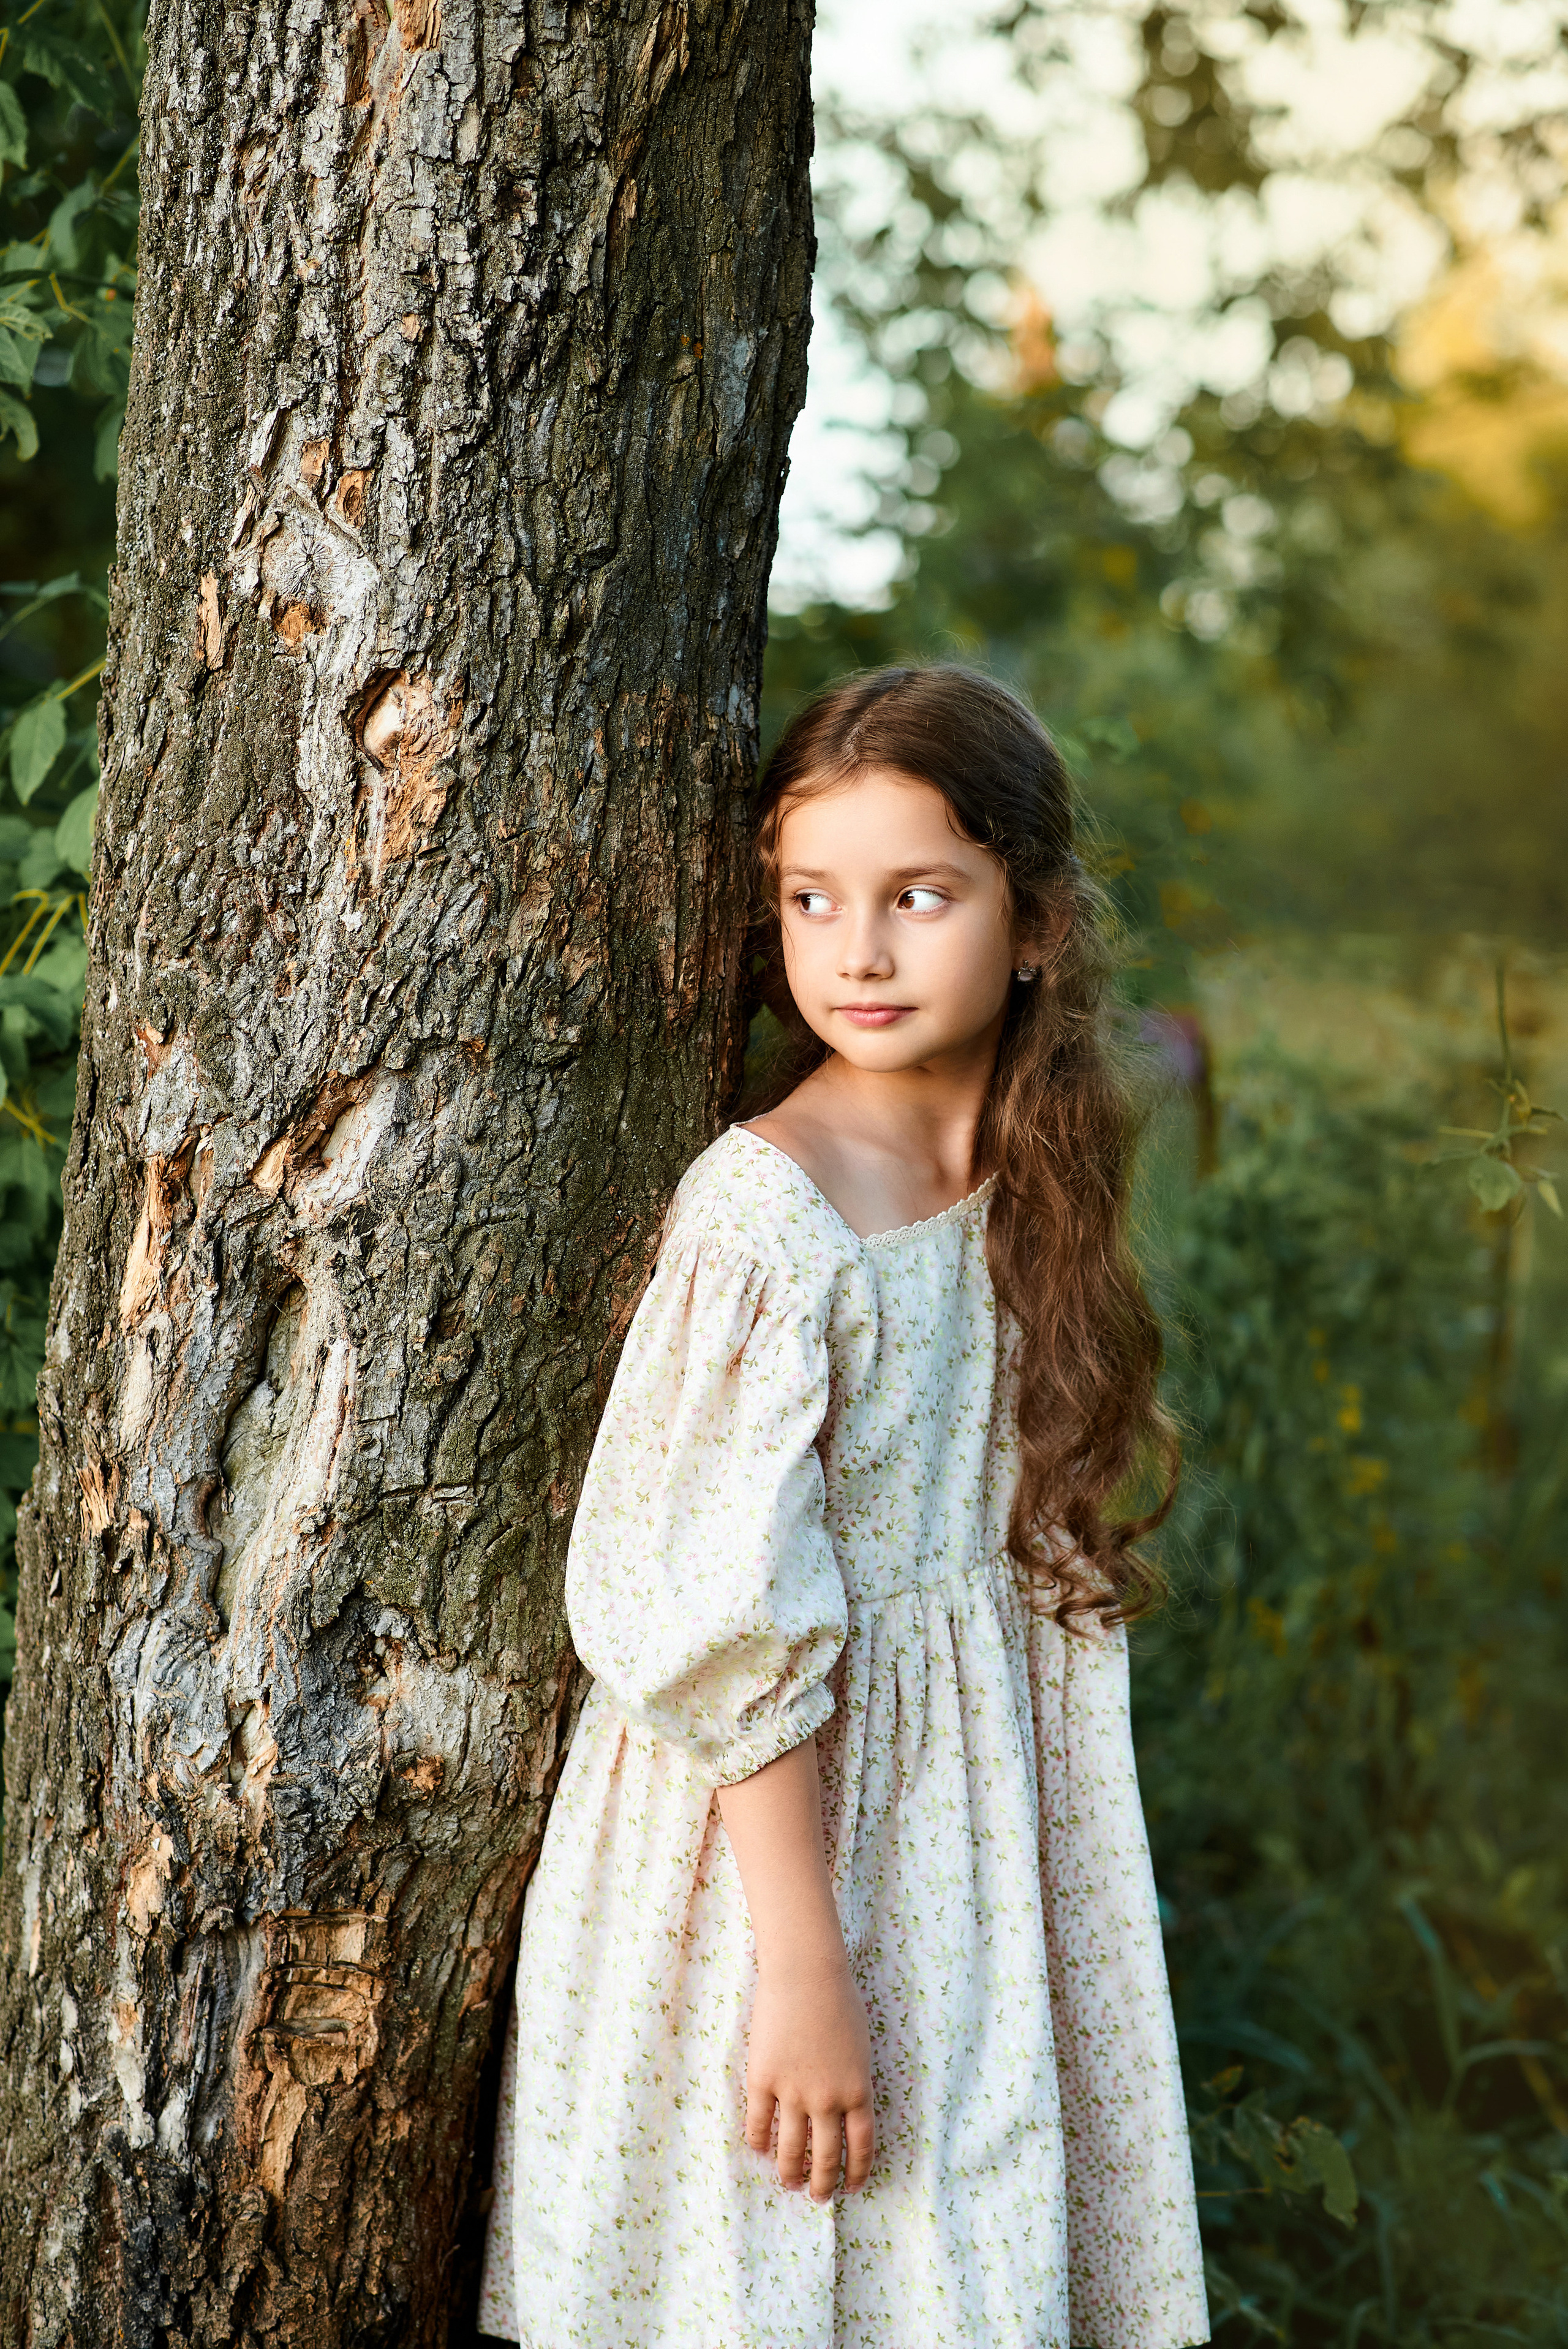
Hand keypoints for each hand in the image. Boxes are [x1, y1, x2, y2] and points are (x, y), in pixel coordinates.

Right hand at [744, 1958, 875, 2200]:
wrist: (806, 1973)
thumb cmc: (839, 2001)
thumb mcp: (860, 2048)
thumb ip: (853, 2082)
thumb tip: (843, 2113)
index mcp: (858, 2092)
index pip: (860, 2148)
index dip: (856, 2173)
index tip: (851, 2187)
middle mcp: (828, 2100)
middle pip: (825, 2159)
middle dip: (822, 2184)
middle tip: (819, 2197)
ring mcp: (793, 2092)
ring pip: (790, 2151)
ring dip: (790, 2173)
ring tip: (790, 2183)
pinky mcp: (762, 2080)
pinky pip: (759, 2124)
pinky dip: (759, 2143)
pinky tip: (760, 2150)